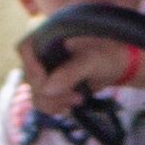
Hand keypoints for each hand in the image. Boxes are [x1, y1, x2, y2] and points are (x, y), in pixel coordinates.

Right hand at [23, 34, 141, 117]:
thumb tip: (46, 88)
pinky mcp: (53, 88)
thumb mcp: (91, 61)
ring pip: (35, 94)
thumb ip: (70, 72)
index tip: (48, 80)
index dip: (32, 66)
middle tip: (76, 95)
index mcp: (48, 37)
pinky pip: (44, 103)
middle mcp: (42, 54)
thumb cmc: (107, 55)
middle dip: (51, 92)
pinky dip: (57, 107)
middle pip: (29, 78)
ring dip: (55, 102)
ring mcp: (46, 72)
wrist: (119, 67)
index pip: (25, 49)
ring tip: (78, 99)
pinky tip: (73, 104)